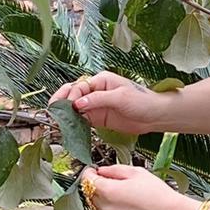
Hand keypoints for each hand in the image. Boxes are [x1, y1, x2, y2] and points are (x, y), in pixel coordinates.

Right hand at [49, 72, 169, 136]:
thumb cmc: (142, 101)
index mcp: (101, 80)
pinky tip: (68, 128)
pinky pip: (81, 120)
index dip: (71, 96)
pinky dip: (74, 123)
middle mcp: (95, 91)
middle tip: (54, 112)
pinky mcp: (98, 118)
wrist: (155, 116)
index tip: (71, 107)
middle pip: (72, 95)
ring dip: (66, 114)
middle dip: (62, 102)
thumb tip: (78, 103)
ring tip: (58, 121)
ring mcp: (96, 105)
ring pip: (74, 108)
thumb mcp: (120, 97)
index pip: (79, 86)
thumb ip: (99, 100)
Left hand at [81, 165, 196, 209]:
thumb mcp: (136, 172)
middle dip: (98, 187)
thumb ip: (113, 170)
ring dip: (103, 203)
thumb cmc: (157, 193)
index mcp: (108, 191)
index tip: (93, 172)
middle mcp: (104, 208)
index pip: (87, 180)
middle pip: (91, 194)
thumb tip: (100, 171)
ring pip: (97, 209)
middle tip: (114, 185)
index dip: (89, 173)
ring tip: (123, 201)